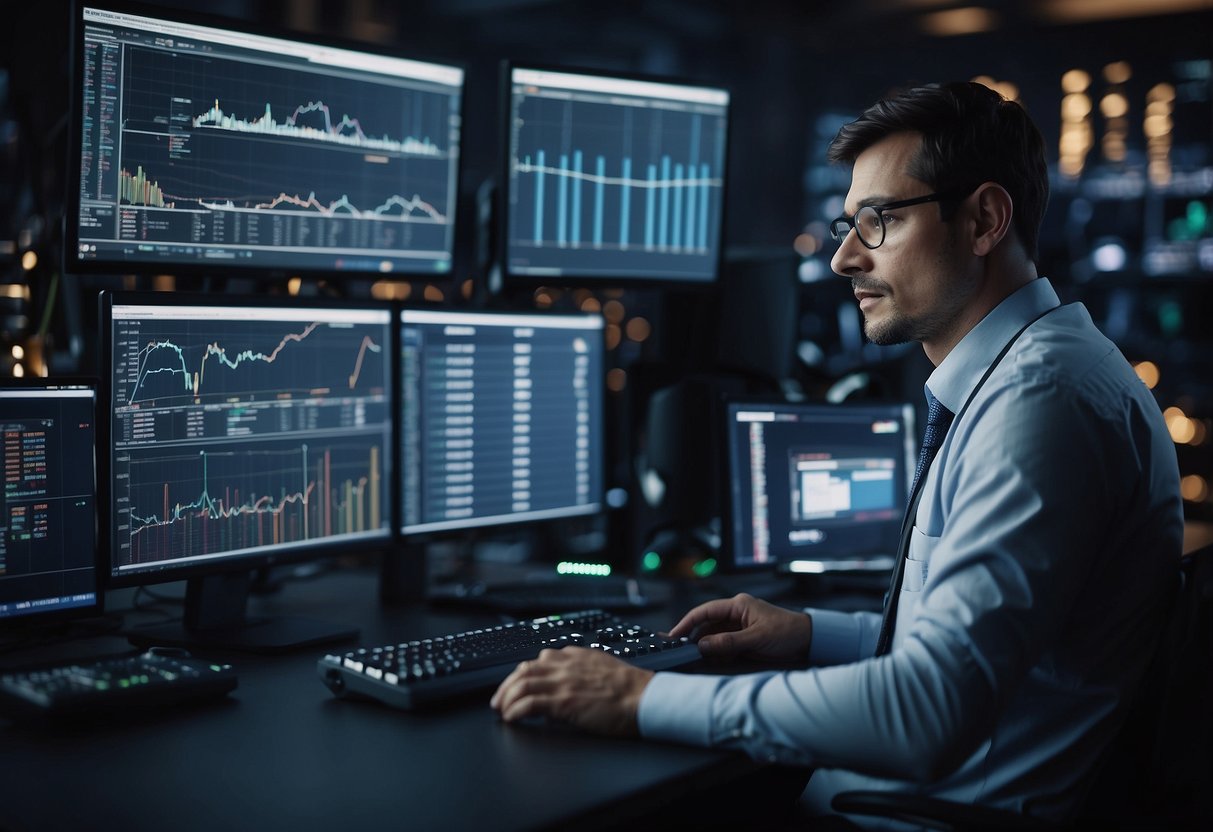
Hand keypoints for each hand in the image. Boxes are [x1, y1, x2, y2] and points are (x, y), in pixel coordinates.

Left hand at [490, 647, 653, 734]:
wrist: (644, 699)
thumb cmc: (631, 689)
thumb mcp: (603, 668)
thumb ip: (582, 672)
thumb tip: (566, 688)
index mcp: (575, 656)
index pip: (539, 659)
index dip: (522, 673)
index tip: (516, 684)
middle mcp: (565, 665)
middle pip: (524, 669)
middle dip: (506, 685)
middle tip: (499, 700)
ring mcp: (563, 682)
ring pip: (521, 684)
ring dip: (506, 699)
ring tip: (502, 711)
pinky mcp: (563, 701)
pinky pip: (529, 704)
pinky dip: (515, 711)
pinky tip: (512, 719)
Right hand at [669, 593, 811, 662]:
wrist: (809, 641)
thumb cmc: (788, 632)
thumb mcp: (758, 637)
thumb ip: (730, 642)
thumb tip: (704, 645)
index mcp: (738, 605)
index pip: (705, 611)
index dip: (688, 622)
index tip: (674, 635)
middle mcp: (736, 614)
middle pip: (707, 625)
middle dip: (693, 637)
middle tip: (678, 650)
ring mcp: (739, 628)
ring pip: (713, 637)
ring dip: (704, 647)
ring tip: (690, 657)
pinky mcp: (743, 640)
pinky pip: (723, 646)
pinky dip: (715, 653)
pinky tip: (708, 660)